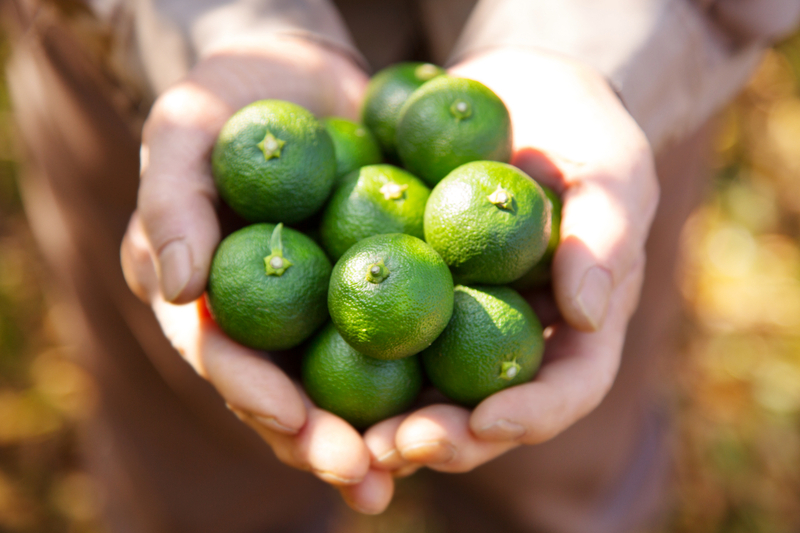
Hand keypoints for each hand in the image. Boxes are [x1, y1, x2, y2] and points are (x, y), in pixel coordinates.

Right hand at [120, 39, 392, 513]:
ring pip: (349, 382)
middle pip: (289, 393)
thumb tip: (177, 284)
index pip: (225, 358)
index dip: (254, 394)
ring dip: (380, 432)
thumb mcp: (185, 130)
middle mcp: (269, 318)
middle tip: (365, 479)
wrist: (303, 76)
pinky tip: (465, 402)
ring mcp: (324, 309)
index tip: (293, 420)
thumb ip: (172, 201)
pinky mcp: (382, 285)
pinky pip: (406, 333)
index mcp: (211, 298)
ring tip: (417, 465)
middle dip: (323, 441)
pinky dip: (428, 370)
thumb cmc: (231, 100)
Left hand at [364, 48, 658, 473]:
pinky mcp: (408, 296)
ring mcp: (458, 322)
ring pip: (428, 394)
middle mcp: (514, 337)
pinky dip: (348, 363)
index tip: (486, 421)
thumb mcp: (608, 167)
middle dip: (445, 440)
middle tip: (392, 448)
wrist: (510, 97)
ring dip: (387, 426)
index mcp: (575, 325)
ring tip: (344, 439)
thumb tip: (589, 314)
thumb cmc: (576, 129)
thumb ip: (605, 234)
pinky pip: (378, 338)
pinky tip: (302, 378)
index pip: (567, 389)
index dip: (531, 415)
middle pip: (487, 414)